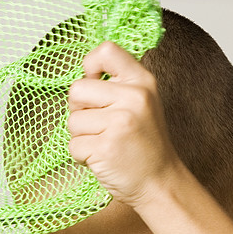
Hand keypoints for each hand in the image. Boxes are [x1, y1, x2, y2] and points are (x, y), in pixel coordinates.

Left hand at [67, 41, 181, 207]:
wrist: (160, 183)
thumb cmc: (144, 145)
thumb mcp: (142, 104)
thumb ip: (117, 85)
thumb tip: (84, 74)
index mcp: (141, 82)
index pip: (106, 50)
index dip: (89, 66)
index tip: (93, 83)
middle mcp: (133, 98)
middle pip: (77, 89)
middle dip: (79, 110)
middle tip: (99, 126)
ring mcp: (120, 123)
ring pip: (72, 121)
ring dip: (82, 137)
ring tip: (105, 144)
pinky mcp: (105, 148)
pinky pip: (73, 146)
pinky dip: (82, 157)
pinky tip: (103, 158)